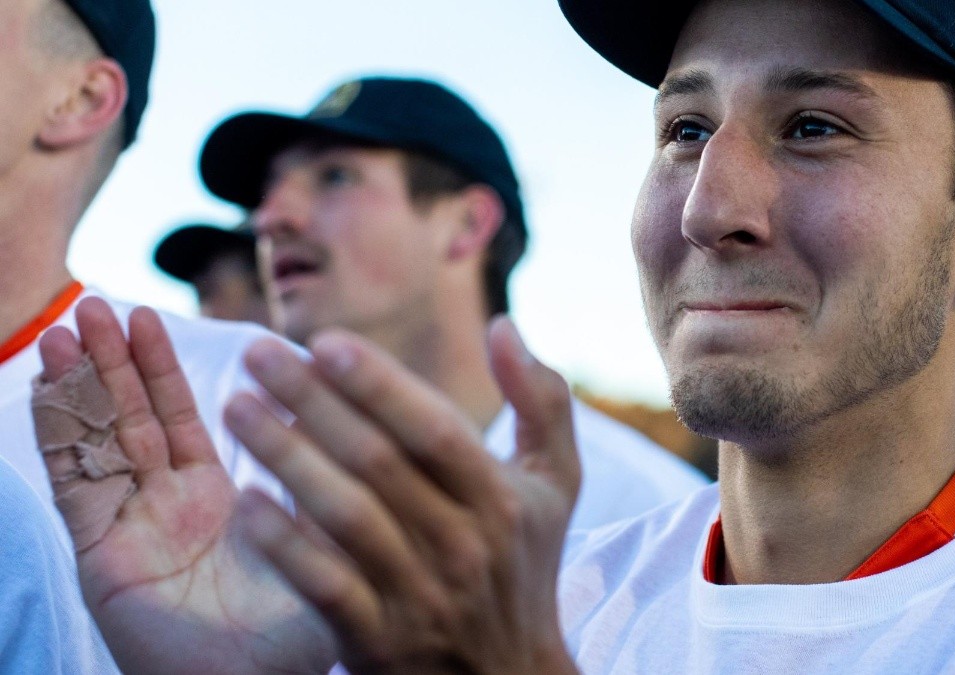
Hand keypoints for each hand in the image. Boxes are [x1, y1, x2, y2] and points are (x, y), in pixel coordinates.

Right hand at [35, 298, 335, 673]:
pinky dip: (60, 431)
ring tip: (71, 323)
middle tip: (102, 303)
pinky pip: (77, 482)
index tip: (151, 316)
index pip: (182, 420)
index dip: (163, 370)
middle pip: (133, 418)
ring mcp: (130, 528)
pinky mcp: (103, 553)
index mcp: (213, 501)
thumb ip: (316, 486)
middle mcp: (165, 508)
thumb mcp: (317, 545)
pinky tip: (46, 385)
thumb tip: (327, 416)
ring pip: (102, 440)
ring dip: (85, 383)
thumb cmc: (295, 635)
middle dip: (117, 361)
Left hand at [225, 317, 580, 673]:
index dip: (378, 382)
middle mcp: (464, 544)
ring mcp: (420, 596)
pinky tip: (245, 500)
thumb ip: (542, 399)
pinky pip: (323, 585)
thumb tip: (503, 325)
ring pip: (344, 515)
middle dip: (312, 401)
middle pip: (378, 461)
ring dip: (285, 457)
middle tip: (257, 353)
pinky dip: (284, 543)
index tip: (324, 342)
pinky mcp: (378, 642)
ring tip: (238, 408)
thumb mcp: (555, 481)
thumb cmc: (523, 561)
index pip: (434, 428)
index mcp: (501, 498)